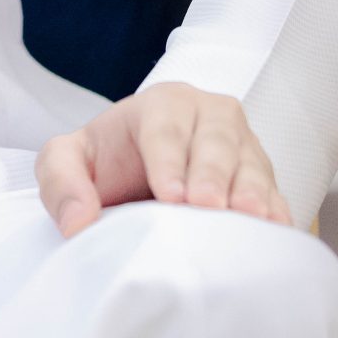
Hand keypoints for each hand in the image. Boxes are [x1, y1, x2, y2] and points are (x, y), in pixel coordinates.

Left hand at [35, 82, 293, 239]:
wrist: (145, 169)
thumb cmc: (110, 161)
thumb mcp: (69, 161)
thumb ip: (60, 181)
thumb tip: (76, 223)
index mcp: (162, 105)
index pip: (165, 130)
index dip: (169, 161)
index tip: (170, 196)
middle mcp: (208, 116)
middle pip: (215, 141)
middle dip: (212, 174)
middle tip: (208, 207)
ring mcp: (242, 145)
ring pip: (251, 162)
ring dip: (251, 191)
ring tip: (249, 217)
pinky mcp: (263, 177)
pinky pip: (276, 191)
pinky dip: (277, 211)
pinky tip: (277, 232)